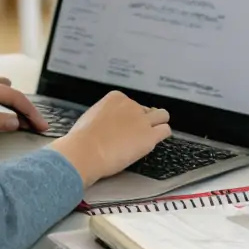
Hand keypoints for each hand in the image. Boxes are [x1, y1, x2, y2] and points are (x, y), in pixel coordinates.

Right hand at [53, 91, 169, 186]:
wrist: (86, 150)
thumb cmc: (82, 138)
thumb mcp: (91, 117)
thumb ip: (104, 116)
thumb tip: (106, 124)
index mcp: (116, 98)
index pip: (130, 104)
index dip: (128, 116)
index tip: (123, 127)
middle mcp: (132, 105)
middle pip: (146, 109)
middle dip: (144, 119)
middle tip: (137, 132)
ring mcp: (142, 120)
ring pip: (162, 115)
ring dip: (158, 124)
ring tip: (150, 135)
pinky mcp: (150, 136)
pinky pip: (165, 130)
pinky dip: (162, 135)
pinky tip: (153, 142)